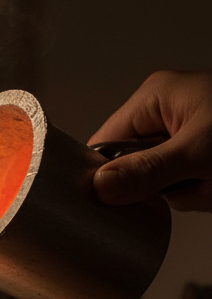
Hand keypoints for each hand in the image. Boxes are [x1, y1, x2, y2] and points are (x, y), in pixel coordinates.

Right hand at [89, 70, 211, 211]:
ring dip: (184, 193)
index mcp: (156, 98)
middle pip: (127, 168)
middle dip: (156, 187)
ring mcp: (183, 138)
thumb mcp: (200, 154)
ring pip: (156, 184)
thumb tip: (99, 188)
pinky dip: (200, 194)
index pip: (101, 144)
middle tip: (187, 183)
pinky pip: (182, 188)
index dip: (99, 175)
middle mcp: (165, 115)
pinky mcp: (200, 158)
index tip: (106, 200)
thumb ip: (147, 172)